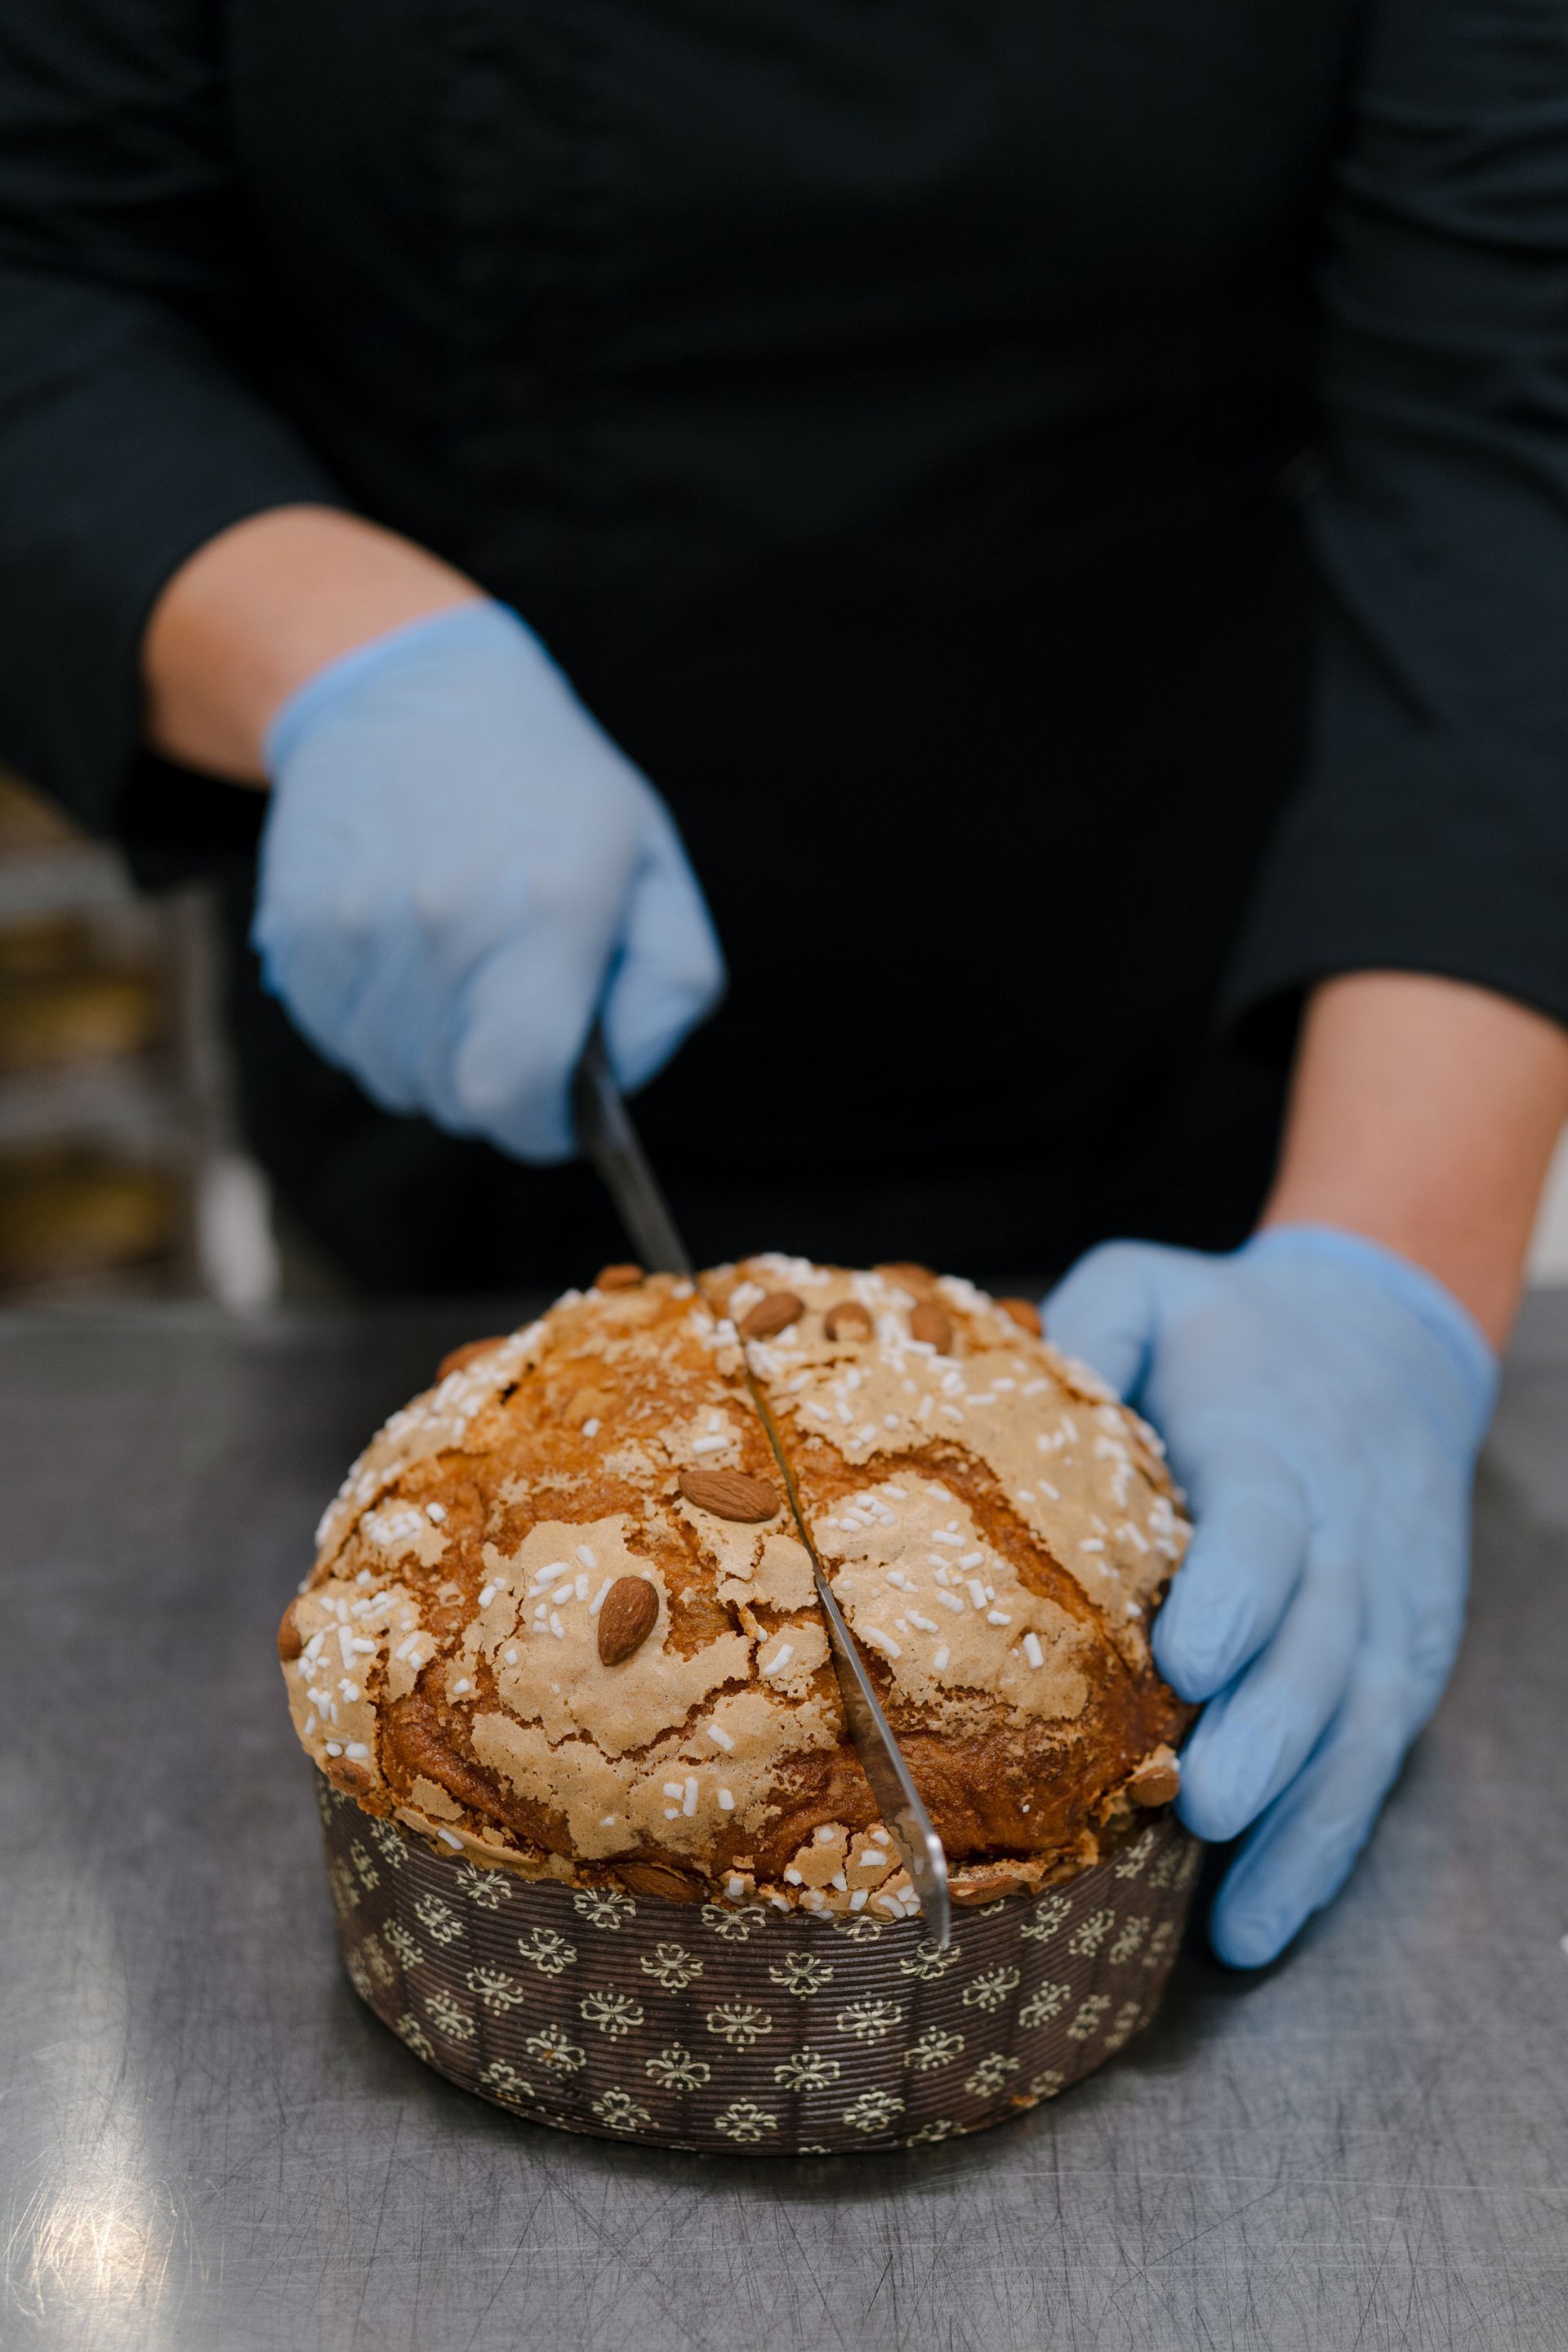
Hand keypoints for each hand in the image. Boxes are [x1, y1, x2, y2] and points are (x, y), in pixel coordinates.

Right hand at [251, 600, 724, 1159]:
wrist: (409, 689)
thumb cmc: (550, 789)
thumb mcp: (651, 864)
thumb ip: (668, 985)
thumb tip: (620, 1081)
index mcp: (546, 914)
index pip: (513, 1093)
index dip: (539, 1125)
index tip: (554, 1109)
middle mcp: (442, 924)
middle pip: (452, 1096)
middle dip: (492, 1084)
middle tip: (510, 1015)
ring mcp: (356, 928)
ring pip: (390, 1073)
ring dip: (428, 1056)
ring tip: (456, 975)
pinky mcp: (296, 931)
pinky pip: (336, 1036)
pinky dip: (375, 1022)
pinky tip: (403, 955)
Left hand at [1046, 1224, 1496, 1965]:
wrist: (1383, 1338)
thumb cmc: (1230, 1325)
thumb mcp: (1152, 1286)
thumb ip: (1093, 1327)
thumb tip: (1009, 1391)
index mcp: (1274, 1443)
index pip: (1270, 1522)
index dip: (1239, 1590)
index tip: (1188, 1660)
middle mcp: (1347, 1533)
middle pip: (1323, 1641)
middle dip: (1269, 1732)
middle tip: (1201, 1804)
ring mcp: (1386, 1605)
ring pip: (1362, 1720)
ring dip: (1304, 1819)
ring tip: (1236, 1913)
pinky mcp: (1402, 1657)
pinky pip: (1377, 1758)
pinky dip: (1329, 1844)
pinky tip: (1264, 1921)